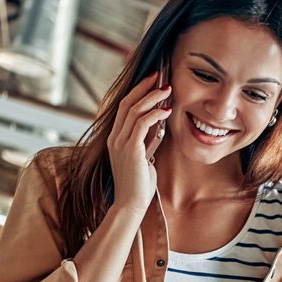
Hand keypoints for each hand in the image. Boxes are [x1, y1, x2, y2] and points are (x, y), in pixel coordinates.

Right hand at [107, 72, 171, 212]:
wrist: (130, 205)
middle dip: (144, 87)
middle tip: (160, 76)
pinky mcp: (129, 148)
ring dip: (152, 97)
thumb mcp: (143, 157)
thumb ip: (146, 141)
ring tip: (167, 90)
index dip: (138, 92)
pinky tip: (167, 111)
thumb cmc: (139, 185)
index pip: (124, 107)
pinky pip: (141, 123)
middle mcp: (114, 138)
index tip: (152, 82)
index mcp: (115, 139)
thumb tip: (156, 126)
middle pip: (126, 103)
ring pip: (134, 110)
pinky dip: (155, 114)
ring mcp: (120, 143)